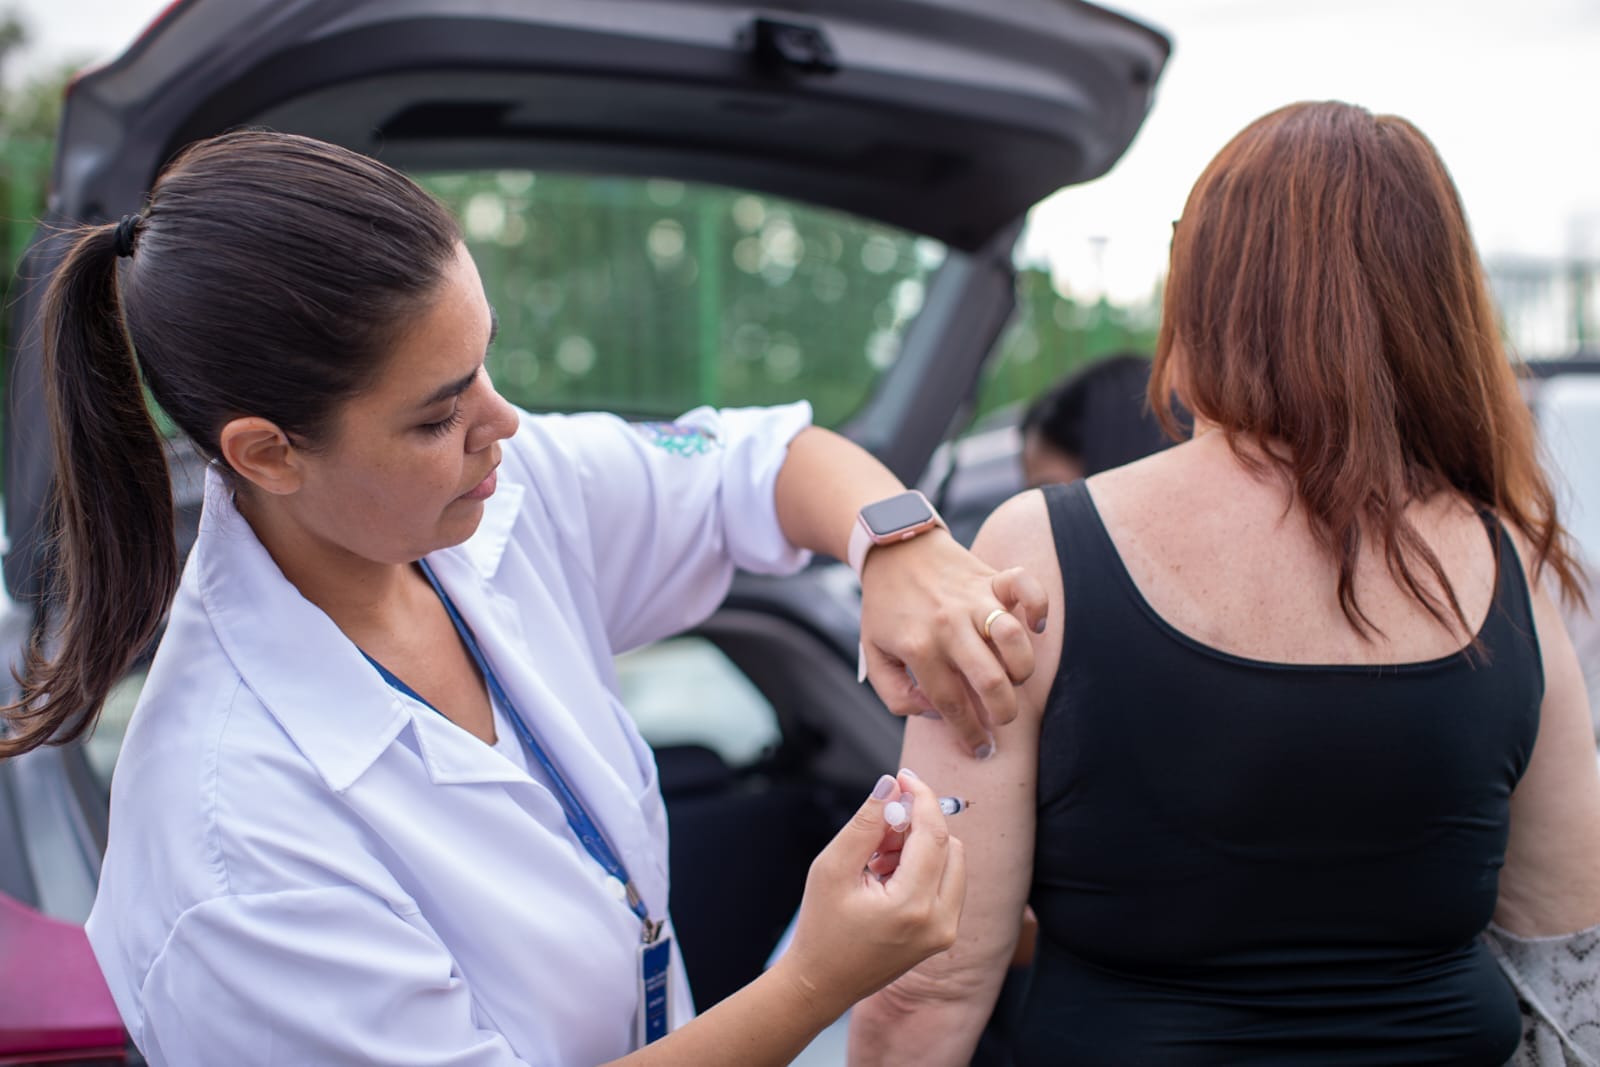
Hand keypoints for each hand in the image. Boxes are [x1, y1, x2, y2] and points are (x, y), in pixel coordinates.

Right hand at [774, 770, 965, 1018]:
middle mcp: (939, 922)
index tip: (904, 778)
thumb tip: (890, 786)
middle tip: (879, 831)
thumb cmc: (821, 930)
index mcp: (912, 907)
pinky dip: (923, 868)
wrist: (821, 984)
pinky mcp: (943, 935)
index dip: (921, 798)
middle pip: (949, 845)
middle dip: (917, 826)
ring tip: (877, 861)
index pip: (933, 834)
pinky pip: (947, 883)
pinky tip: (886, 877)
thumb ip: (864, 823)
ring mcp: (945, 932)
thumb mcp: (832, 868)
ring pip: (952, 862)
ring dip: (920, 847)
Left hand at [858, 530, 1047, 755]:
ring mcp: (973, 599)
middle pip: (991, 680)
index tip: (981, 749)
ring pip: (1013, 639)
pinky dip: (1038, 607)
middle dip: (1004, 712)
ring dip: (1021, 669)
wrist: (893, 547)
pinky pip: (1026, 586)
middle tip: (1002, 719)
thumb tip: (934, 711)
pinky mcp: (991, 578)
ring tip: (1012, 677)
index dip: (970, 734)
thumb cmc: (885, 606)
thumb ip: (896, 695)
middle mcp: (948, 625)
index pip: (952, 705)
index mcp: (918, 648)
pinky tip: (1034, 626)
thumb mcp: (873, 655)